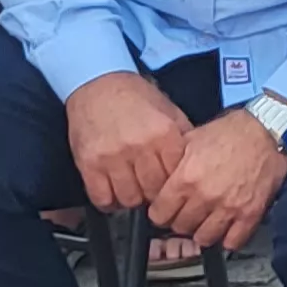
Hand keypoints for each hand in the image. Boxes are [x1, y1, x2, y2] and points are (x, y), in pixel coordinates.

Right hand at [63, 70, 188, 212]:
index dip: (175, 186)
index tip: (171, 188)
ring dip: (132, 199)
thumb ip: (184, 137)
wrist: (98, 84)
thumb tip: (198, 164)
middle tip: (151, 191)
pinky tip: (113, 193)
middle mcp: (139, 147)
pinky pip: (102, 198)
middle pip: (154, 192)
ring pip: (129, 199)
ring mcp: (112, 157)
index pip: (176, 177)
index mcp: (164, 134)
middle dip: (155, 196)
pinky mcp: (89, 164)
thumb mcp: (169, 111)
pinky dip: (109, 202)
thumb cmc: (136, 98)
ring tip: (133, 190)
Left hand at [146, 110, 286, 252]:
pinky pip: (233, 242)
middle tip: (188, 212)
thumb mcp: (192, 139)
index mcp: (186, 179)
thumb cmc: (231, 132)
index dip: (161, 212)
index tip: (166, 209)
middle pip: (180, 228)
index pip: (159, 214)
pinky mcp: (250, 214)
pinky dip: (228, 238)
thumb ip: (173, 163)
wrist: (268, 131)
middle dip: (181, 221)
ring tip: (206, 221)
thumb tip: (159, 179)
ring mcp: (228, 208)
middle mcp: (204, 197)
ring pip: (204, 239)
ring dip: (203, 231)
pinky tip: (227, 227)